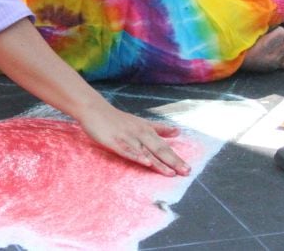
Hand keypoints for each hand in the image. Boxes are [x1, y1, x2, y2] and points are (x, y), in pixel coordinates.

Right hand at [76, 101, 190, 176]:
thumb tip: (177, 131)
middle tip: (186, 172)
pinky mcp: (114, 141)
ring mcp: (127, 138)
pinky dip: (137, 156)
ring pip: (145, 152)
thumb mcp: (140, 122)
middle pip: (158, 149)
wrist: (95, 109)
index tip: (188, 169)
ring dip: (158, 163)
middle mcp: (140, 134)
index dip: (176, 158)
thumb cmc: (117, 118)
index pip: (164, 146)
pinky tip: (145, 163)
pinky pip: (127, 150)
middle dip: (173, 162)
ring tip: (171, 173)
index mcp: (146, 130)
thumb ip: (159, 128)